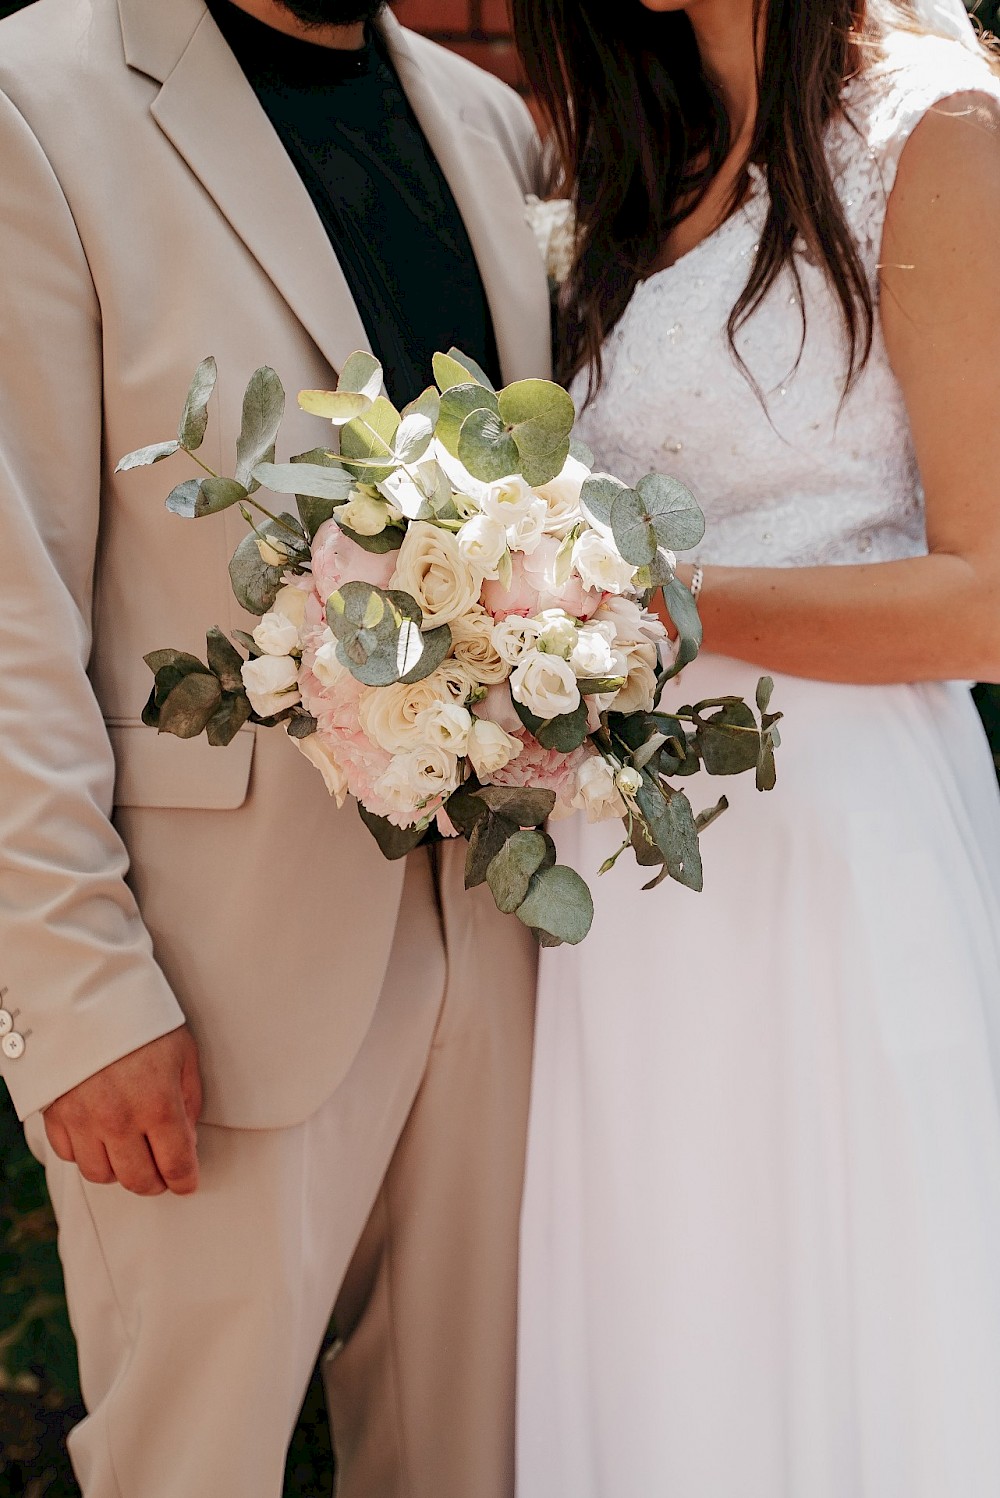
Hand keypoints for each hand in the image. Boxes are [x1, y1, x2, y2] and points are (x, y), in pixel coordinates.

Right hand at [43, 1026, 202, 1196]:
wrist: (87, 994)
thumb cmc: (142, 1019)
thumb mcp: (183, 1053)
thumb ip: (188, 1102)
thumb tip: (186, 1142)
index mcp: (157, 1104)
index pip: (175, 1166)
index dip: (185, 1181)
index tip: (186, 1182)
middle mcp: (118, 1120)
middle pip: (138, 1180)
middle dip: (155, 1182)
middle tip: (162, 1172)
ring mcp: (83, 1120)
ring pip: (101, 1174)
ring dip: (120, 1169)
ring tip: (131, 1151)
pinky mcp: (56, 1114)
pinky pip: (70, 1156)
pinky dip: (87, 1153)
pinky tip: (100, 1135)